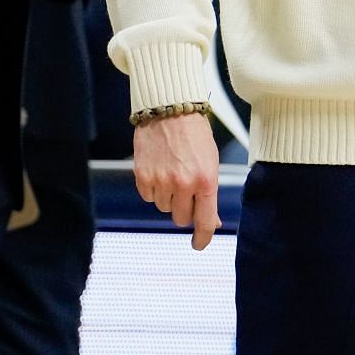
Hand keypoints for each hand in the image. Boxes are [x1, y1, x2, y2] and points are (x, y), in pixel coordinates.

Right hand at [133, 112, 221, 249]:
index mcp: (206, 180)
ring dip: (168, 197)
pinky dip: (153, 189)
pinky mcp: (142, 176)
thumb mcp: (211, 162)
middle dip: (185, 209)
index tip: (199, 244)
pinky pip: (148, 197)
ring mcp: (161, 181)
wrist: (169, 109)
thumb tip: (212, 222)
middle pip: (181, 218)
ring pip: (163, 208)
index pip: (203, 222)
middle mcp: (183, 184)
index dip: (202, 238)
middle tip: (186, 190)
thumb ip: (210, 193)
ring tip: (172, 172)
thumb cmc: (195, 134)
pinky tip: (159, 170)